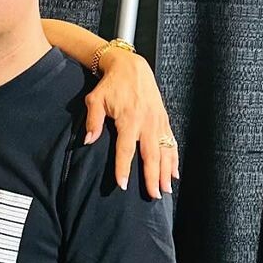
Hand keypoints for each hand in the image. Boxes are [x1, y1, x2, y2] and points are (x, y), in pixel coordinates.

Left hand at [86, 48, 178, 198]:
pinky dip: (174, 158)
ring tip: (166, 190)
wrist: (131, 67)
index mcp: (129, 119)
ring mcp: (158, 121)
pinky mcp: (164, 119)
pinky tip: (174, 173)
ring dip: (166, 172)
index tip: (122, 185)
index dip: (123, 168)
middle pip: (151, 155)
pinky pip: (171, 142)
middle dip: (152, 177)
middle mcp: (146, 122)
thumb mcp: (95, 99)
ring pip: (164, 151)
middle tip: (153, 195)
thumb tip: (88, 141)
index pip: (125, 149)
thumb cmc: (111, 85)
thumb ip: (92, 121)